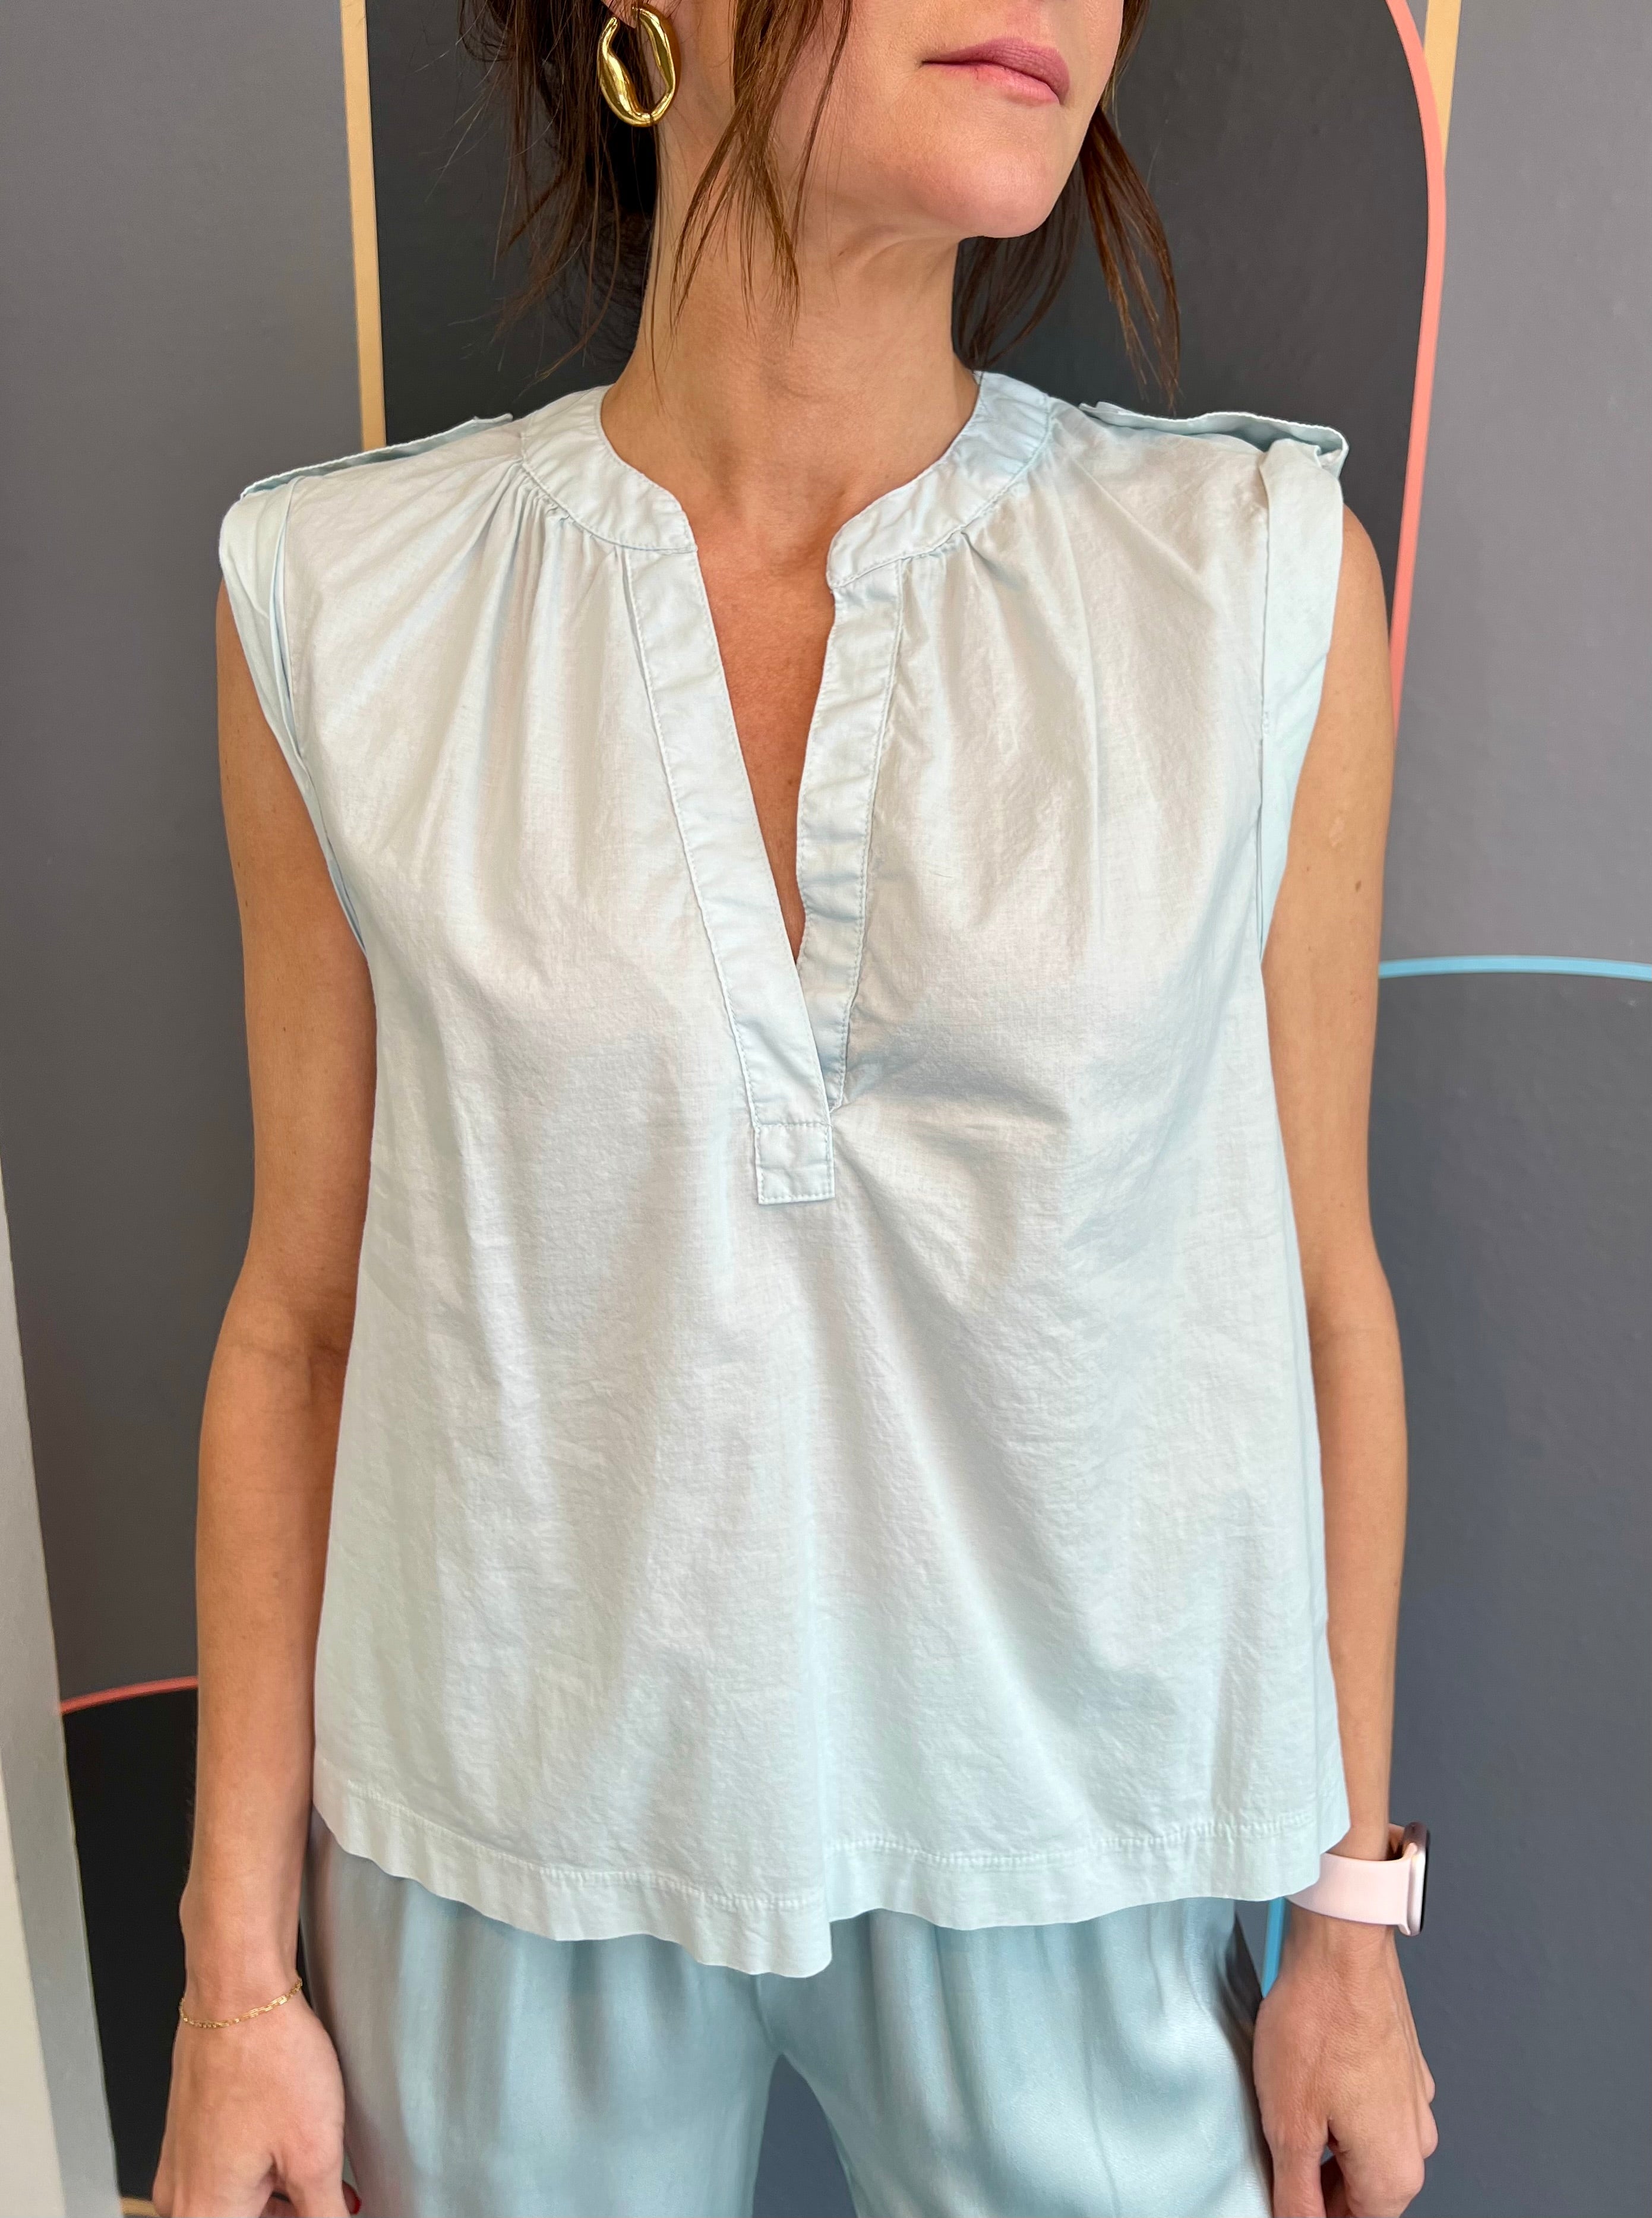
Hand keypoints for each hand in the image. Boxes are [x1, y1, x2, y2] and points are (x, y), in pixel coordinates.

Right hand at [152, 1987, 349, 2217]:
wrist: (239, 1992)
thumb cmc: (268, 2057)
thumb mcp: (314, 2154)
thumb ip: (323, 2213)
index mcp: (205, 2212)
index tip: (320, 2205)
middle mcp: (180, 2196)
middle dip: (289, 2213)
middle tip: (329, 2196)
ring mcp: (179, 2163)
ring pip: (233, 2204)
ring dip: (279, 2199)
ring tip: (321, 2175)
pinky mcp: (188, 2134)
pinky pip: (224, 2175)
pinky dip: (263, 2172)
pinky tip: (296, 2149)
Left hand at [1252, 1911, 1436, 2216]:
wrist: (1341, 1945)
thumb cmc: (1317, 2023)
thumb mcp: (1290, 2127)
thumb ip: (1297, 2195)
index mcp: (1395, 2171)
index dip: (1310, 2216)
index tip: (1282, 2194)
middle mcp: (1416, 2141)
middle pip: (1363, 2194)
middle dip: (1319, 2186)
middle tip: (1274, 2159)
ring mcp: (1414, 2100)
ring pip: (1366, 2149)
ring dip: (1327, 2147)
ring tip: (1284, 2115)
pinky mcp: (1402, 2066)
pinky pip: (1372, 2108)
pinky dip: (1340, 2110)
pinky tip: (1306, 2084)